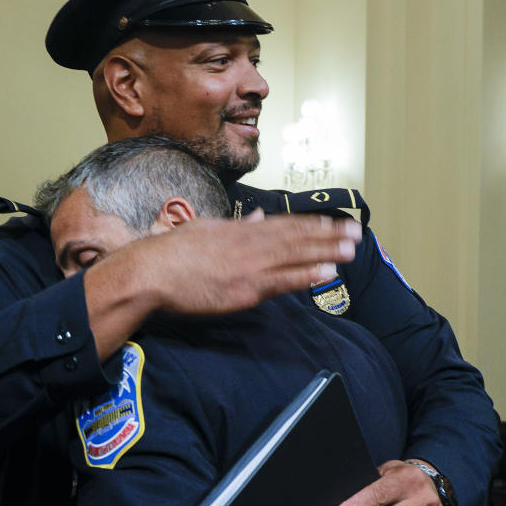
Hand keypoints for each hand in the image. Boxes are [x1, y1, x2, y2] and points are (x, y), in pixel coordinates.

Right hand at [85, 209, 361, 358]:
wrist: (149, 272)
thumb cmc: (169, 253)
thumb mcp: (205, 229)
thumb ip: (236, 225)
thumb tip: (259, 216)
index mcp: (239, 230)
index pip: (283, 225)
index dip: (311, 224)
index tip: (333, 222)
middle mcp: (249, 243)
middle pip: (296, 237)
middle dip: (328, 234)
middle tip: (356, 231)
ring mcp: (248, 266)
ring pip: (295, 256)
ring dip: (325, 251)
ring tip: (351, 249)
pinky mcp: (244, 289)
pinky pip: (282, 281)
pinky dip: (306, 275)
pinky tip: (327, 272)